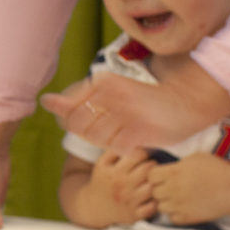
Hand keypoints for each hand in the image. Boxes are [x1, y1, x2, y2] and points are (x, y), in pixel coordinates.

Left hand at [42, 59, 229, 153]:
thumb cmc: (142, 101)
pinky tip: (133, 138)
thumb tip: (44, 101)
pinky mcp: (138, 130)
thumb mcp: (108, 92)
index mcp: (101, 81)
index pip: (69, 110)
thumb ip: (76, 99)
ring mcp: (125, 112)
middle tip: (112, 127)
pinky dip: (121, 147)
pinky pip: (115, 147)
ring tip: (123, 131)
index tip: (98, 119)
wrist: (185, 102)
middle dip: (89, 133)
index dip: (75, 122)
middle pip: (77, 126)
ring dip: (106, 140)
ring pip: (95, 137)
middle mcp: (111, 93)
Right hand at [87, 149, 156, 224]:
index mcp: (113, 171)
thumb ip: (115, 150)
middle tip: (150, 168)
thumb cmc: (102, 181)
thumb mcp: (102, 164)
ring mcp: (128, 202)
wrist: (93, 207)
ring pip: (153, 188)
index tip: (144, 156)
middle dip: (152, 166)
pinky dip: (156, 202)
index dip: (144, 153)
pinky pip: (153, 207)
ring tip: (152, 181)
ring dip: (156, 183)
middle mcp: (121, 186)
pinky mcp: (133, 215)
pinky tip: (152, 197)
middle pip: (148, 170)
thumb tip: (133, 137)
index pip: (138, 155)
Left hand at [147, 153, 229, 225]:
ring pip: (160, 207)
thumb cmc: (218, 170)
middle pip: (153, 192)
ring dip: (166, 203)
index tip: (163, 175)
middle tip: (169, 188)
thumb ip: (178, 163)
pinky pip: (171, 218)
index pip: (150, 175)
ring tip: (176, 199)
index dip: (155, 175)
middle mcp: (173, 189)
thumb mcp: (196, 158)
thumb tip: (168, 167)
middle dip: (159, 189)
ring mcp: (179, 205)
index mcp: (174, 172)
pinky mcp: (187, 218)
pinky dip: (175, 214)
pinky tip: (183, 208)